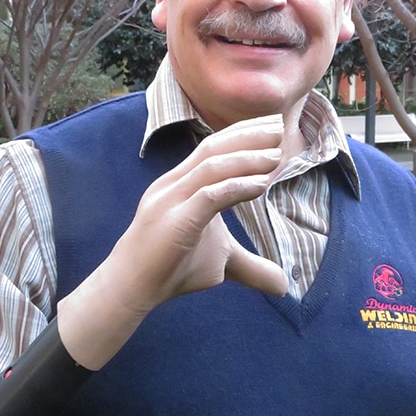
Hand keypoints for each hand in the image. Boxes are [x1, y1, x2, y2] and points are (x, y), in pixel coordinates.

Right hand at [109, 114, 288, 312]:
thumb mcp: (220, 264)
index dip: (242, 134)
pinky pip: (209, 195)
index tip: (272, 127)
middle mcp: (173, 184)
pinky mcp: (175, 220)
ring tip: (276, 155)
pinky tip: (262, 185)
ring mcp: (171, 200)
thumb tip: (283, 286)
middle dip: (248, 135)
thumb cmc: (172, 270)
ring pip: (211, 166)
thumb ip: (251, 266)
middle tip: (279, 127)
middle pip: (212, 147)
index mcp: (179, 183)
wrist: (132, 288)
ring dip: (247, 157)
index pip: (211, 148)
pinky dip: (237, 186)